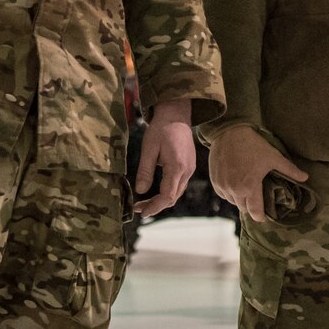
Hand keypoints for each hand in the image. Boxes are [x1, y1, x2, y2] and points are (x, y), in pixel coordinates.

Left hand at [132, 100, 196, 215]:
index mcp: (177, 167)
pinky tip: (155, 192)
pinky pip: (178, 186)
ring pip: (176, 193)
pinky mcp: (188, 168)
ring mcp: (190, 170)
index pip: (167, 196)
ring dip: (161, 201)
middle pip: (173, 198)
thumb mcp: (148, 149)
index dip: (154, 206)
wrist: (176, 116)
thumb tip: (140, 191)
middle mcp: (187, 171)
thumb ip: (145, 171)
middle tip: (138, 208)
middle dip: (155, 206)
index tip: (142, 212)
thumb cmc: (161, 129)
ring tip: (144, 202)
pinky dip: (167, 193)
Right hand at [209, 126, 307, 222]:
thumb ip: (289, 170)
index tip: (265, 217)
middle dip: (252, 207)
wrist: (229, 133)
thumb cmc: (253, 145)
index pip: (255, 211)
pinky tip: (236, 186)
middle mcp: (234, 190)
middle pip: (243, 208)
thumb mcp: (274, 157)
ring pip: (232, 202)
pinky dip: (229, 193)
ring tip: (248, 192)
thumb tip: (306, 178)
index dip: (261, 217)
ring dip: (240, 200)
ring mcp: (223, 186)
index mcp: (250, 187)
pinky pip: (222, 194)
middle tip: (258, 201)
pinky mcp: (214, 180)